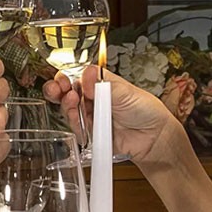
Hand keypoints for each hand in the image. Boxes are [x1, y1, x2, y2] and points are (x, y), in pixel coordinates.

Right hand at [43, 66, 179, 164]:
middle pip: (67, 92)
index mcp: (100, 83)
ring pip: (69, 109)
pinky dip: (74, 122)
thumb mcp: (126, 92)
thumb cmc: (145, 110)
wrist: (154, 137)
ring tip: (72, 101)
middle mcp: (93, 98)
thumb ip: (104, 85)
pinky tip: (77, 117)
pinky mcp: (91, 133)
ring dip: (67, 104)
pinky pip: (76, 128)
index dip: (66, 76)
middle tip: (59, 89)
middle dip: (58, 90)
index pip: (77, 76)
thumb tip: (88, 74)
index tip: (63, 78)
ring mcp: (91, 116)